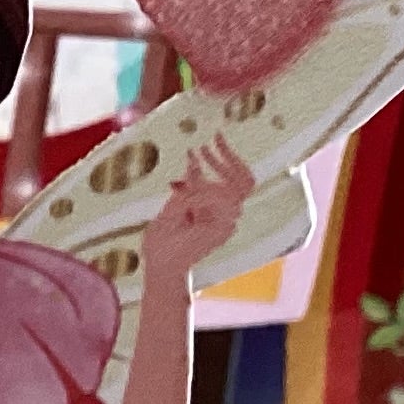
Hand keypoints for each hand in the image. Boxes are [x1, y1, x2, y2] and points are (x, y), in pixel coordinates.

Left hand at [140, 140, 254, 279]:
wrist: (158, 265)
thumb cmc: (162, 240)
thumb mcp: (174, 204)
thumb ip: (188, 184)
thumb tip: (192, 159)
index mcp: (218, 210)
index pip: (237, 176)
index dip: (227, 155)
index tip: (213, 137)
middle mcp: (228, 216)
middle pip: (244, 179)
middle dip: (224, 159)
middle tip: (206, 145)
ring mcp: (229, 222)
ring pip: (227, 188)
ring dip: (201, 187)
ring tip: (181, 194)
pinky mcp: (224, 228)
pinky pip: (218, 199)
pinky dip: (199, 197)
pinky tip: (186, 207)